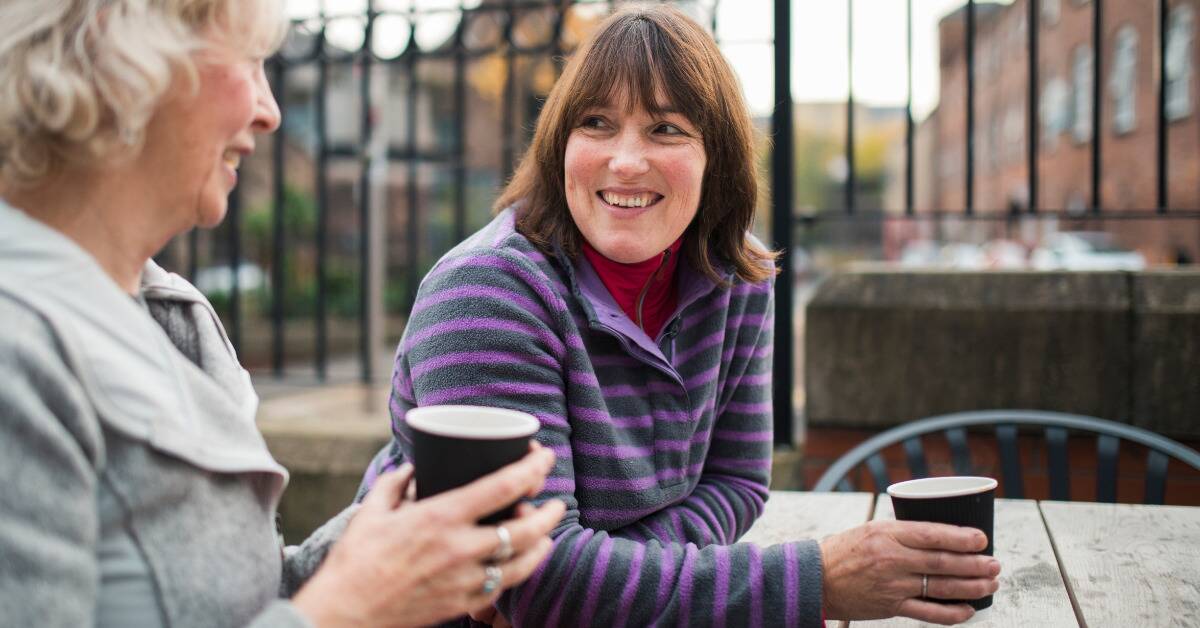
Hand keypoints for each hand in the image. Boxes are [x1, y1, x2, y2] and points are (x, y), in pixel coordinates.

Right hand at [293, 445, 565, 627]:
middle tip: (556, 501)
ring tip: (547, 531)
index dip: (531, 468)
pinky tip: (524, 561)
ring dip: (541, 543)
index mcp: (440, 517)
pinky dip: (520, 570)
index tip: (544, 456)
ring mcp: (463, 579)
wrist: (344, 614)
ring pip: (521, 561)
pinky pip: (503, 586)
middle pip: (524, 528)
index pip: (501, 486)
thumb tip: (412, 468)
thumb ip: (395, 484)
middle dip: (548, 512)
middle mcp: (459, 548)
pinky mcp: (460, 603)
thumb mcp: (371, 511)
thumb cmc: (354, 561)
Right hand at [819, 520, 1000, 624]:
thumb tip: (939, 534)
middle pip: (943, 562)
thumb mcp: (870, 530)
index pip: (932, 534)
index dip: (961, 537)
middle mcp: (891, 559)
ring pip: (941, 586)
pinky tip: (968, 610)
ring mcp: (892, 585)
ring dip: (971, 587)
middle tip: (995, 563)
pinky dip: (951, 613)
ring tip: (991, 584)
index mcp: (886, 534)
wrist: (815, 580)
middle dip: (975, 564)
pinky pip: (928, 612)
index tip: (982, 539)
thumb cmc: (843, 551)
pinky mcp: (891, 607)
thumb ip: (901, 533)